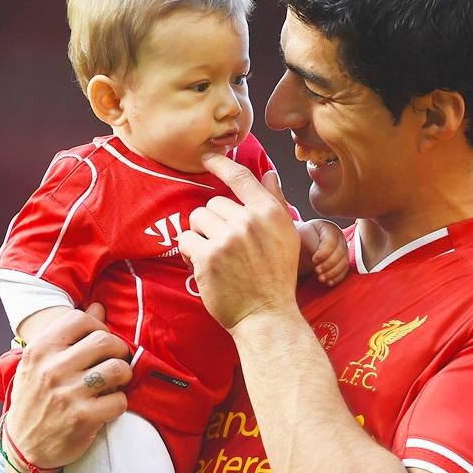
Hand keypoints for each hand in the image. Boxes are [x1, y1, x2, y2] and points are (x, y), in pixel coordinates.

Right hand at [6, 305, 131, 467]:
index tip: (100, 344)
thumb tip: (99, 305)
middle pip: (105, 341)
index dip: (99, 328)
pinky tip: (109, 405)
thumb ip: (71, 333)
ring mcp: (68, 394)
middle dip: (119, 350)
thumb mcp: (42, 363)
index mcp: (40, 350)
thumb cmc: (37, 398)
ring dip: (124, 375)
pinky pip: (120, 400)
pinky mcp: (82, 418)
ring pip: (117, 369)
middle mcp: (52, 369)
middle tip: (115, 362)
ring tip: (116, 382)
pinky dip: (120, 402)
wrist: (24, 447)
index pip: (81, 319)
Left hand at [178, 155, 301, 330]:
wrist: (267, 315)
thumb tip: (269, 174)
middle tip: (225, 247)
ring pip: (197, 219)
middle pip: (213, 203)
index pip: (241, 177)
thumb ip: (276, 203)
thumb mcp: (287, 237)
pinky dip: (189, 253)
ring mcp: (227, 238)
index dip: (220, 163)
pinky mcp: (207, 257)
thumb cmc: (276, 278)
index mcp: (270, 213)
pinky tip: (203, 267)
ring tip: (214, 257)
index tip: (207, 157)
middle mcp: (249, 221)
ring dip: (200, 236)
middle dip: (213, 223)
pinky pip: (185, 240)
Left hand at [298, 219, 348, 286]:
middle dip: (329, 264)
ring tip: (321, 279)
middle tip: (317, 271)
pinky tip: (328, 282)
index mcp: (329, 228)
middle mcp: (339, 238)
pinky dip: (337, 277)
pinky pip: (344, 270)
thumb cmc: (300, 240)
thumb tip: (317, 258)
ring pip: (344, 262)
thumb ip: (310, 244)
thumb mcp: (303, 237)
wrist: (302, 246)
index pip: (331, 240)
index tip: (313, 260)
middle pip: (340, 252)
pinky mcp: (343, 261)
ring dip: (333, 273)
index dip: (324, 252)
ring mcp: (343, 250)